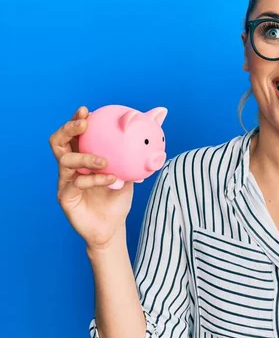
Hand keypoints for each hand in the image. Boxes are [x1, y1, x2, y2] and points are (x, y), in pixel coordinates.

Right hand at [49, 106, 134, 250]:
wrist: (113, 227)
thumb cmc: (119, 195)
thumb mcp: (132, 169)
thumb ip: (139, 146)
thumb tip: (161, 114)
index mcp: (82, 156)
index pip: (74, 134)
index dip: (76, 120)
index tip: (86, 110)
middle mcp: (70, 166)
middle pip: (58, 142)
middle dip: (69, 129)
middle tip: (84, 124)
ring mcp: (65, 181)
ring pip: (66, 161)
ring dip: (86, 157)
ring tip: (104, 161)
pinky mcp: (65, 197)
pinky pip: (77, 183)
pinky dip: (95, 179)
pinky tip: (112, 179)